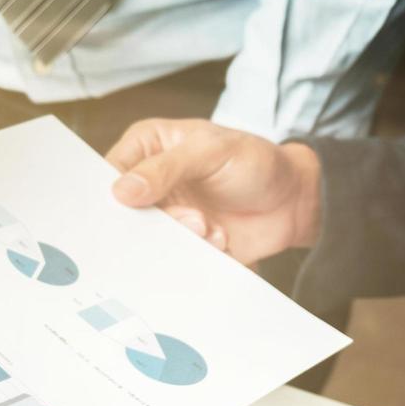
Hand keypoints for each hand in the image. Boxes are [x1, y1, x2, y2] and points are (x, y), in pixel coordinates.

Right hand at [106, 119, 323, 264]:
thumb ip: (166, 168)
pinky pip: (172, 258)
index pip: (110, 171)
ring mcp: (166, 216)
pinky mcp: (184, 244)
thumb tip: (122, 189)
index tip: (128, 207)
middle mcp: (151, 184)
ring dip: (180, 238)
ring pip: (147, 239)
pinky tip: (221, 238)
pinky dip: (196, 252)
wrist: (294, 201)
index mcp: (148, 147)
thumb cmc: (255, 162)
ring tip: (211, 226)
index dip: (113, 193)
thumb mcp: (211, 151)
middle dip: (151, 222)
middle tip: (189, 219)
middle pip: (124, 212)